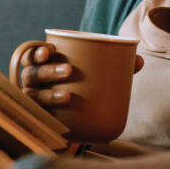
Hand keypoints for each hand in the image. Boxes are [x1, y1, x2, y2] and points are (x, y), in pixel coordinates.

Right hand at [18, 44, 144, 107]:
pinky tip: (55, 118)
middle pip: (33, 74)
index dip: (36, 51)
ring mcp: (34, 101)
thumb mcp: (93, 73)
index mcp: (42, 64)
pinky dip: (45, 116)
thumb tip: (139, 60)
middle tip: (69, 70)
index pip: (31, 55)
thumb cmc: (81, 84)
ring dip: (49, 94)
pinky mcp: (41, 119)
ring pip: (34, 96)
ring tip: (68, 95)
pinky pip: (38, 117)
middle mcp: (33, 82)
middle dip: (48, 70)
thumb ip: (114, 65)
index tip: (49, 50)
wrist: (74, 116)